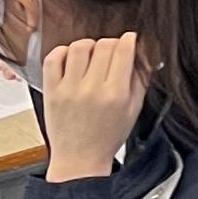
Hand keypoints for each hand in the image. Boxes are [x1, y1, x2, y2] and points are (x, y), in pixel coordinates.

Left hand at [40, 32, 148, 177]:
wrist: (80, 159)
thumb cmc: (108, 137)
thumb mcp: (133, 110)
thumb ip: (140, 80)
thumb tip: (145, 54)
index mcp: (116, 94)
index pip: (123, 51)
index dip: (129, 39)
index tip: (130, 39)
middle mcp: (92, 89)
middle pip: (103, 45)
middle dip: (111, 42)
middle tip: (113, 50)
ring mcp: (69, 89)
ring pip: (78, 47)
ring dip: (88, 45)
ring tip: (92, 54)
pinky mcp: (51, 91)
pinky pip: (53, 58)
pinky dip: (63, 51)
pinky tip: (71, 58)